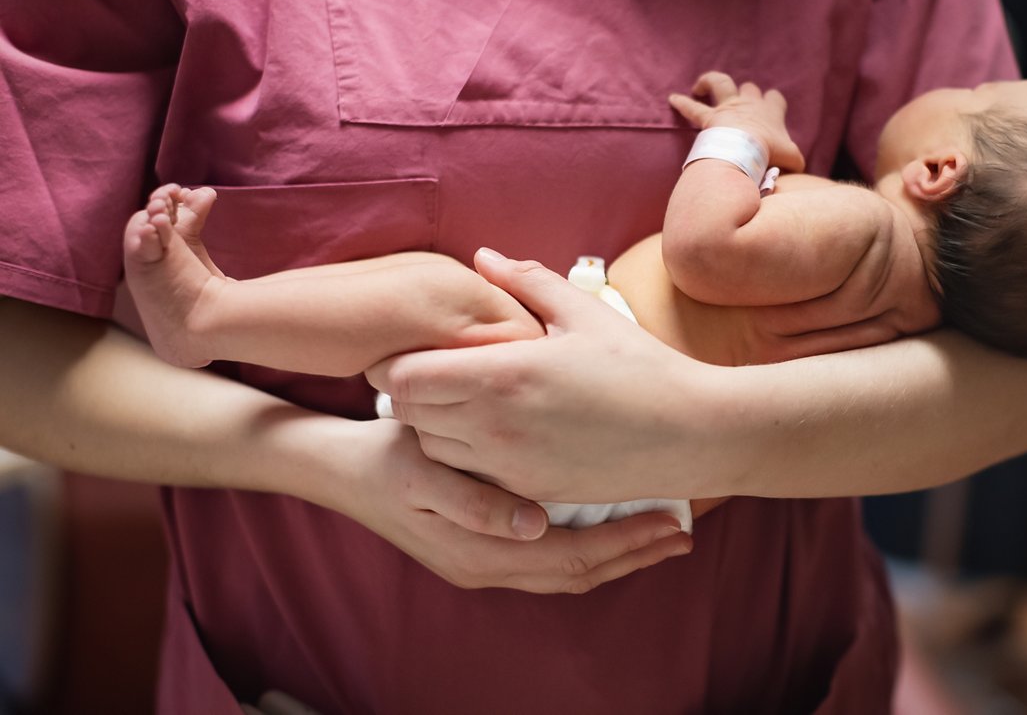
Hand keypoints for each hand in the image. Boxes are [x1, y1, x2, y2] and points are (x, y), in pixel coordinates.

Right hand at [328, 417, 691, 592]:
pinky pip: (548, 562)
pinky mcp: (481, 552)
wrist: (338, 468)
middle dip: (635, 553)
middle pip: (579, 573)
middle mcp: (488, 568)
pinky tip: (609, 527)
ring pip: (567, 573)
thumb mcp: (422, 471)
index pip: (573, 557)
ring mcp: (484, 565)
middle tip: (684, 531)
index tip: (672, 520)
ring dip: (617, 556)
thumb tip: (532, 524)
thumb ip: (475, 502)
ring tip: (660, 533)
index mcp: (481, 551)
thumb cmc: (385, 457)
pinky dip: (587, 549)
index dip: (626, 542)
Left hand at [365, 249, 734, 503]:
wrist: (693, 434)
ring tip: (469, 399)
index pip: (405, 377)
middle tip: (438, 370)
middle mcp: (495, 427)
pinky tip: (499, 431)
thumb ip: (525, 281)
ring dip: (436, 426)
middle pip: (408, 415)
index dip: (395, 361)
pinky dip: (467, 455)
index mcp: (503, 375)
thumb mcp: (584, 312)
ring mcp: (510, 466)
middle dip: (413, 392)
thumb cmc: (641, 367)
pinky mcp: (527, 493)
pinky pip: (468, 477)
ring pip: (432, 450)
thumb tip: (481, 256)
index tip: (414, 347)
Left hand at [669, 71, 805, 172]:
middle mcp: (749, 104)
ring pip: (720, 83)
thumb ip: (796, 161)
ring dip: (711, 82)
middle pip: (749, 88)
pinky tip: (672, 99)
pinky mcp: (710, 118)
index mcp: (770, 112)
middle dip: (746, 93)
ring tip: (701, 87)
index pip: (775, 98)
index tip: (771, 108)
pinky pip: (693, 109)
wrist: (747, 151)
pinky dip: (682, 103)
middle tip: (742, 104)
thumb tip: (800, 170)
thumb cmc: (770, 153)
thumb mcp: (792, 158)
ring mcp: (728, 108)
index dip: (773, 102)